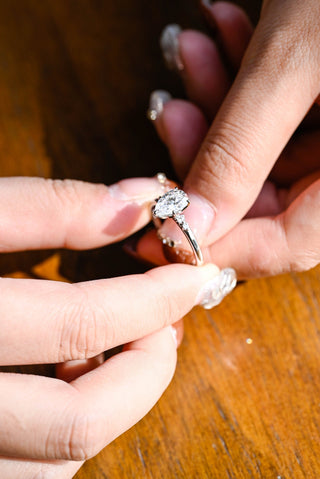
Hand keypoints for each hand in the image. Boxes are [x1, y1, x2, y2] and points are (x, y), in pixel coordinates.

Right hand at [0, 176, 218, 477]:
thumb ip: (48, 208)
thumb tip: (140, 202)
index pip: (73, 326)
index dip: (150, 298)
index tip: (191, 273)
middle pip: (73, 422)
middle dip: (144, 370)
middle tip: (165, 325)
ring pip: (55, 460)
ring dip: (110, 403)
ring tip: (119, 346)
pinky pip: (33, 471)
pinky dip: (69, 431)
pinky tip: (66, 379)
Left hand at [143, 0, 319, 277]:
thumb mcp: (299, 56)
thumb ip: (239, 150)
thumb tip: (190, 226)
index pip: (293, 242)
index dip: (222, 244)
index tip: (157, 233)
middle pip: (268, 194)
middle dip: (209, 151)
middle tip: (169, 109)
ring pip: (265, 148)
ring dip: (218, 102)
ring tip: (189, 48)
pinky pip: (278, 109)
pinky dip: (242, 76)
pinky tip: (222, 28)